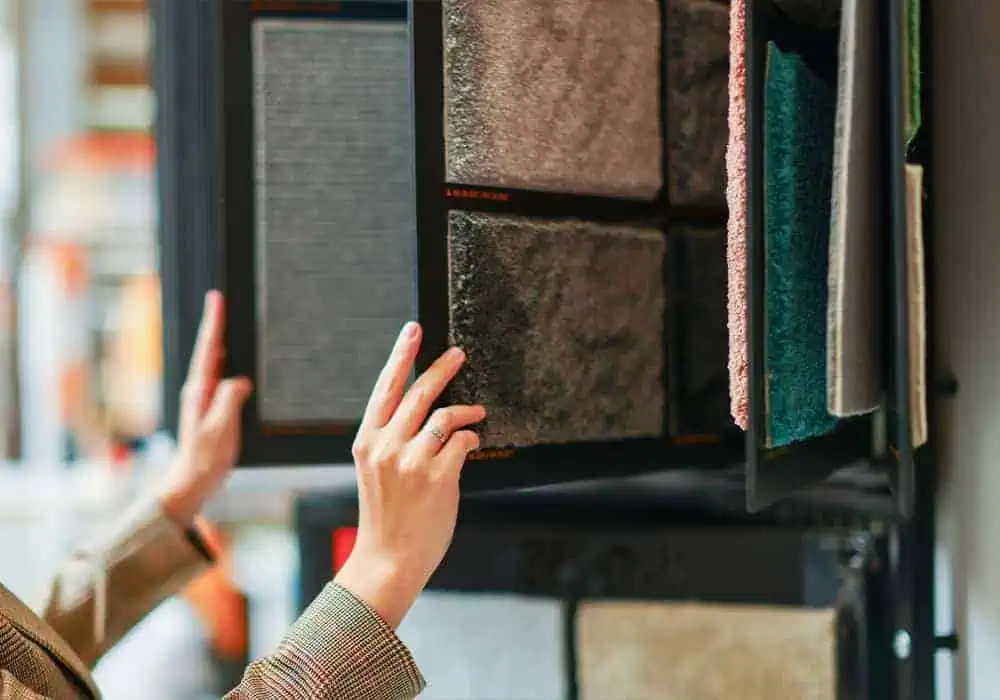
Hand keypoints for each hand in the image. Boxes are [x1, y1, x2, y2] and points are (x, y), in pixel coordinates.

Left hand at [159, 291, 251, 526]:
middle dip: (215, 324)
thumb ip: (229, 401)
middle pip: (208, 350)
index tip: (216, 299)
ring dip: (219, 340)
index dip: (213, 324)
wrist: (192, 481)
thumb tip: (239, 380)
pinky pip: (219, 376)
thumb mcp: (219, 430)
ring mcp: (202, 398)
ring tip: (225, 320)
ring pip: (213, 362)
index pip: (208, 350)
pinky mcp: (209, 407)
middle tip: (220, 300)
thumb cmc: (204, 459)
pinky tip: (230, 358)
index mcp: (199, 391)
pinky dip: (224, 360)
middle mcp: (198, 390)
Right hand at [334, 322, 484, 628]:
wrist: (387, 560)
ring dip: (465, 410)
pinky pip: (462, 441)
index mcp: (367, 442)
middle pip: (418, 393)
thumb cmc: (385, 517)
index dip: (400, 356)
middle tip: (458, 353)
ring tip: (477, 410)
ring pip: (443, 415)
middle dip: (441, 368)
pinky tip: (472, 443)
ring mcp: (411, 461)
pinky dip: (471, 438)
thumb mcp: (376, 472)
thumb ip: (392, 441)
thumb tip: (425, 414)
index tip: (413, 331)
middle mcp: (386, 446)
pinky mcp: (437, 477)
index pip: (384, 389)